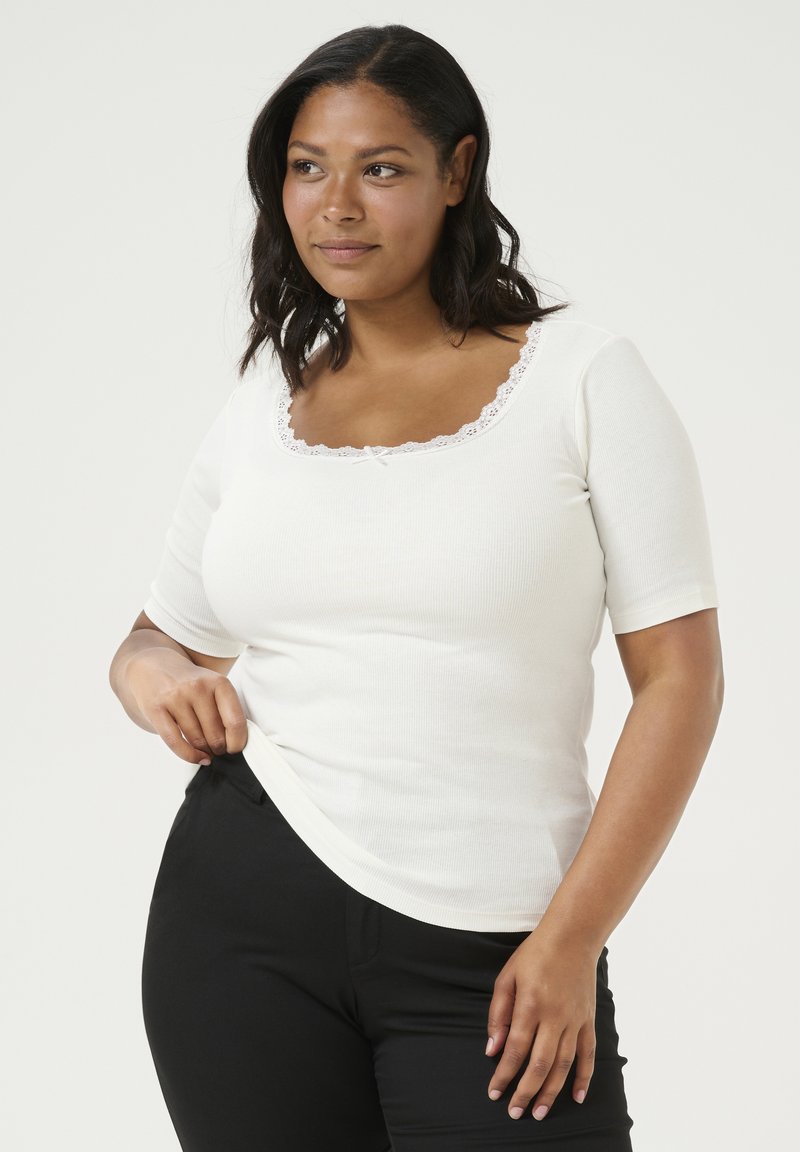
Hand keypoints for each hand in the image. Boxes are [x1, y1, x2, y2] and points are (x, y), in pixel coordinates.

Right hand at [127, 647, 247, 764]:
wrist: (154, 665)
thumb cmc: (190, 682)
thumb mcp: (213, 686)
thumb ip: (226, 709)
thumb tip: (235, 742)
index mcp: (218, 682)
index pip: (235, 721)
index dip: (238, 742)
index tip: (235, 748)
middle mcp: (197, 687)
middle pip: (216, 734)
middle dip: (219, 748)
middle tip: (218, 750)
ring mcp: (175, 697)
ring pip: (197, 739)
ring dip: (205, 751)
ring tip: (207, 750)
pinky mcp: (156, 708)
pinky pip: (175, 742)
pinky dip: (189, 755)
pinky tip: (197, 757)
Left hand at [485, 930, 599, 1121]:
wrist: (573, 936)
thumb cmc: (535, 954)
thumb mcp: (507, 976)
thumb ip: (498, 1014)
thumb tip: (492, 1049)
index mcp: (530, 1004)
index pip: (515, 1050)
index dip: (504, 1075)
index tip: (494, 1093)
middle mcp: (554, 1016)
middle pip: (539, 1064)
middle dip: (526, 1092)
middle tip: (516, 1113)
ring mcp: (574, 1020)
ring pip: (563, 1065)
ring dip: (551, 1092)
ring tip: (540, 1112)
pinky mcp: (589, 1020)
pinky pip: (588, 1054)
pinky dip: (584, 1077)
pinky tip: (577, 1096)